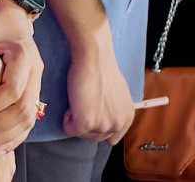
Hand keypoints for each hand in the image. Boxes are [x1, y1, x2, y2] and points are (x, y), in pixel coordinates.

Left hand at [0, 36, 45, 156]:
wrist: (12, 23)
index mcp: (23, 54)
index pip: (12, 90)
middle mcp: (35, 70)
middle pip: (22, 109)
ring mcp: (38, 84)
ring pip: (28, 120)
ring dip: (4, 136)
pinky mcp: (35, 94)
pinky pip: (29, 122)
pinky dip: (14, 138)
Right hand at [63, 27, 135, 144]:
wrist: (94, 57)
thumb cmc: (103, 69)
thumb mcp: (117, 95)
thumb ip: (114, 111)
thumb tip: (104, 119)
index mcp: (127, 117)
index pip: (112, 137)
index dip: (99, 126)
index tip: (93, 113)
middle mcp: (118, 124)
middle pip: (95, 137)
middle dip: (86, 123)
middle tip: (84, 102)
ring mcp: (102, 125)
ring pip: (82, 134)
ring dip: (76, 120)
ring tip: (81, 99)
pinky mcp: (86, 123)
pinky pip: (69, 130)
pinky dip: (66, 118)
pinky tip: (74, 101)